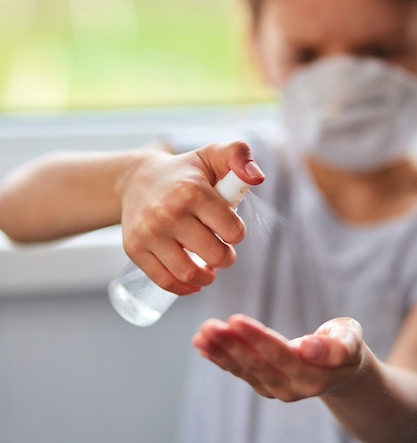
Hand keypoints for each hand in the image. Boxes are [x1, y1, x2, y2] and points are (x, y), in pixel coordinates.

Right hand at [116, 141, 264, 295]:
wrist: (136, 180)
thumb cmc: (183, 172)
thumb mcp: (212, 154)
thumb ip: (239, 154)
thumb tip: (257, 177)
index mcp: (191, 191)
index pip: (232, 230)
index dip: (236, 232)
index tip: (229, 227)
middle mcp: (168, 213)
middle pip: (214, 255)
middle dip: (226, 257)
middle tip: (222, 251)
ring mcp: (149, 233)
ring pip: (189, 274)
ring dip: (207, 277)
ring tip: (209, 267)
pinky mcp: (134, 249)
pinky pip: (164, 281)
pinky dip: (183, 288)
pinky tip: (192, 282)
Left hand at [193, 314, 364, 400]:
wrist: (342, 370)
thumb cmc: (345, 345)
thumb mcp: (350, 339)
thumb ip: (337, 345)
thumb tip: (309, 348)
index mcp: (314, 376)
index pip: (280, 355)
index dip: (257, 338)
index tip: (235, 320)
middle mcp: (292, 388)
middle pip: (257, 364)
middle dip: (231, 345)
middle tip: (209, 326)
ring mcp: (276, 390)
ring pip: (244, 370)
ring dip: (220, 352)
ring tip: (201, 334)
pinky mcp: (263, 385)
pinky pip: (239, 372)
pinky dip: (219, 359)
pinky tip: (202, 346)